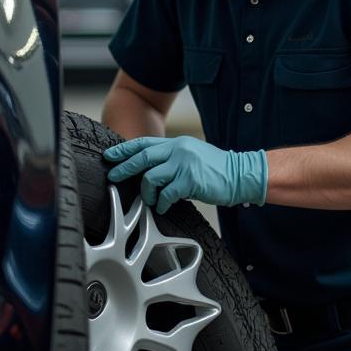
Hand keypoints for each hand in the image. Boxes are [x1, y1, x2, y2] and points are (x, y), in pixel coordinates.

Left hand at [103, 136, 267, 213]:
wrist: (241, 174)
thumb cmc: (217, 169)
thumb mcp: (192, 155)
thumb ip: (173, 158)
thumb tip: (150, 169)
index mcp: (177, 143)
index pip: (145, 144)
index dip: (125, 150)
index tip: (110, 155)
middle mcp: (178, 150)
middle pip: (143, 157)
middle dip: (124, 168)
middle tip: (113, 176)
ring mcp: (184, 164)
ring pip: (151, 177)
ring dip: (146, 192)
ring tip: (149, 200)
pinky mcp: (190, 180)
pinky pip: (166, 194)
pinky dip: (161, 203)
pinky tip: (163, 207)